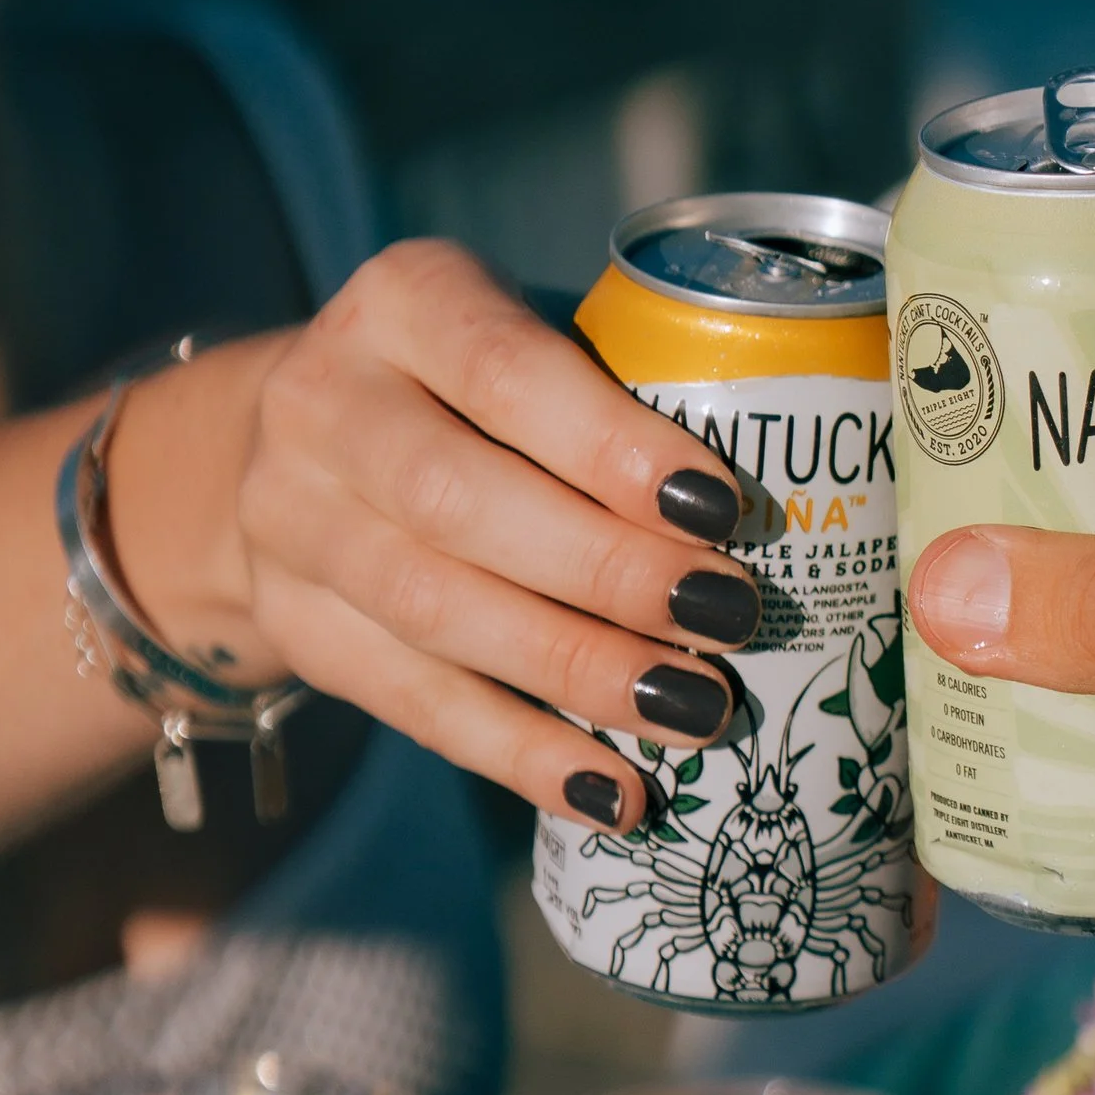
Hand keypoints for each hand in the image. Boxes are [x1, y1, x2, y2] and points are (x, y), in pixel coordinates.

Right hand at [112, 240, 760, 831]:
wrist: (302, 437)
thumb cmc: (479, 386)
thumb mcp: (535, 340)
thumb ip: (626, 392)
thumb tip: (802, 499)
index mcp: (405, 302)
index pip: (505, 372)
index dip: (613, 447)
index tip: (722, 508)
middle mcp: (325, 403)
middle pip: (457, 502)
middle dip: (606, 571)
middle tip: (729, 616)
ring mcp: (292, 520)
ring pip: (434, 611)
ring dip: (577, 673)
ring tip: (696, 710)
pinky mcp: (297, 625)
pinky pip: (413, 704)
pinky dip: (521, 755)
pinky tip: (613, 792)